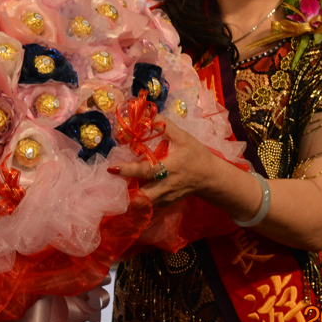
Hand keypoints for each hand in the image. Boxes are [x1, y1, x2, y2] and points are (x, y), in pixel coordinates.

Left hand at [108, 115, 226, 205]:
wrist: (210, 177)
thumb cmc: (196, 155)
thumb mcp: (183, 137)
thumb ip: (164, 125)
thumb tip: (146, 115)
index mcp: (170, 168)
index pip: (146, 171)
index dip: (128, 170)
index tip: (112, 168)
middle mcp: (166, 186)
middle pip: (142, 197)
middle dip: (125, 193)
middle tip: (112, 183)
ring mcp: (166, 198)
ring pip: (143, 204)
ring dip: (130, 197)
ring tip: (119, 186)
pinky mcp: (165, 204)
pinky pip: (148, 205)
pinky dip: (138, 200)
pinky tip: (132, 189)